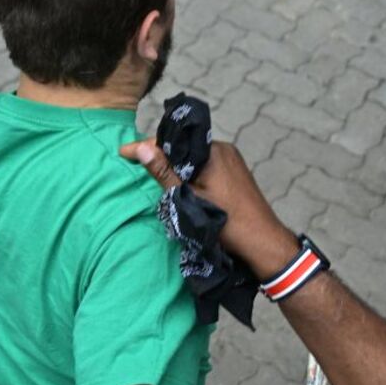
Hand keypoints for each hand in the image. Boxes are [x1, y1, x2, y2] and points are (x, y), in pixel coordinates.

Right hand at [119, 138, 297, 277]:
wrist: (262, 242)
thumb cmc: (226, 223)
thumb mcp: (189, 198)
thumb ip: (164, 172)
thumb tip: (142, 149)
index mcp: (212, 151)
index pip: (172, 142)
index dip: (145, 147)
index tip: (122, 152)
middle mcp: (223, 149)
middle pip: (183, 148)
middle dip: (160, 155)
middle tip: (134, 162)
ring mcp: (232, 161)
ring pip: (194, 158)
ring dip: (175, 166)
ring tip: (153, 173)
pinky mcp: (236, 173)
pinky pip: (206, 166)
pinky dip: (190, 173)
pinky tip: (179, 184)